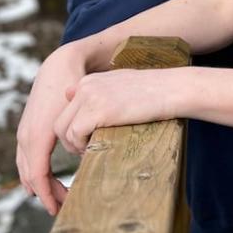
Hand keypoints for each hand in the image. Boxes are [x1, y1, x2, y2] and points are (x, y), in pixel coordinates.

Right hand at [16, 41, 90, 214]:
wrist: (58, 66)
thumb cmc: (73, 88)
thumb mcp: (81, 112)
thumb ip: (83, 137)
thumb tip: (90, 162)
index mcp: (37, 136)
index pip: (38, 177)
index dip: (48, 196)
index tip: (60, 210)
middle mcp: (25, 137)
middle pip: (31, 177)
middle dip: (46, 194)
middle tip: (65, 206)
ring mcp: (23, 133)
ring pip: (26, 169)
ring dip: (40, 186)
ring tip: (58, 197)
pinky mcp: (26, 129)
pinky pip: (26, 159)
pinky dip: (35, 173)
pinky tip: (48, 180)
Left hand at [53, 69, 178, 154]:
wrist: (172, 89)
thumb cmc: (154, 91)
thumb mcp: (121, 86)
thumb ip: (98, 93)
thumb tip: (70, 95)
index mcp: (89, 81)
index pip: (66, 111)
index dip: (73, 130)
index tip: (86, 141)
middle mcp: (85, 86)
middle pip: (60, 122)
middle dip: (69, 141)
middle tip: (85, 151)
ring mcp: (90, 97)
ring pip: (64, 131)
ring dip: (75, 147)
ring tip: (92, 151)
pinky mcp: (97, 111)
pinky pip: (75, 134)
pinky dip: (81, 146)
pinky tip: (96, 148)